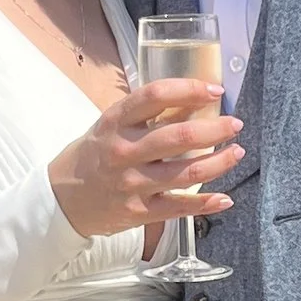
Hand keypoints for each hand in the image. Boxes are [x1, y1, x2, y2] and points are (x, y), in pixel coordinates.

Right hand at [50, 80, 241, 243]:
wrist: (63, 200)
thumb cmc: (95, 155)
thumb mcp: (112, 125)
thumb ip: (149, 114)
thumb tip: (195, 101)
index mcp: (116, 122)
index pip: (155, 96)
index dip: (189, 89)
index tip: (215, 90)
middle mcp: (124, 151)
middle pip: (178, 137)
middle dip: (215, 129)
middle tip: (235, 124)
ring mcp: (132, 183)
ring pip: (186, 172)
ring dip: (219, 162)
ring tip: (237, 153)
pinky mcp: (139, 211)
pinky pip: (180, 207)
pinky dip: (206, 203)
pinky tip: (226, 198)